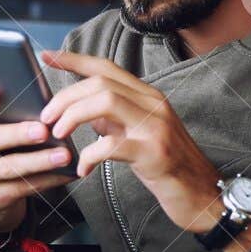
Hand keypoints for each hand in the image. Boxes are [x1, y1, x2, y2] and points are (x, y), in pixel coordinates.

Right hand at [0, 90, 75, 233]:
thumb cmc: (1, 150)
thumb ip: (9, 117)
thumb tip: (47, 107)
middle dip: (16, 134)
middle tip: (43, 131)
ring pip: (7, 167)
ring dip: (39, 160)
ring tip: (64, 155)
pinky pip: (22, 187)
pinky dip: (48, 179)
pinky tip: (66, 173)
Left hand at [37, 49, 226, 235]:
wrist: (203, 195)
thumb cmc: (168, 167)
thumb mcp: (139, 134)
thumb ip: (114, 119)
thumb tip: (83, 112)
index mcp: (148, 96)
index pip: (106, 67)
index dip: (74, 60)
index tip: (47, 56)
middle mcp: (154, 104)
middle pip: (100, 83)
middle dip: (65, 98)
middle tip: (47, 120)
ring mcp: (156, 126)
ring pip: (105, 102)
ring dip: (73, 117)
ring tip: (59, 136)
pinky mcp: (154, 153)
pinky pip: (111, 145)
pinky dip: (88, 155)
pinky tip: (83, 169)